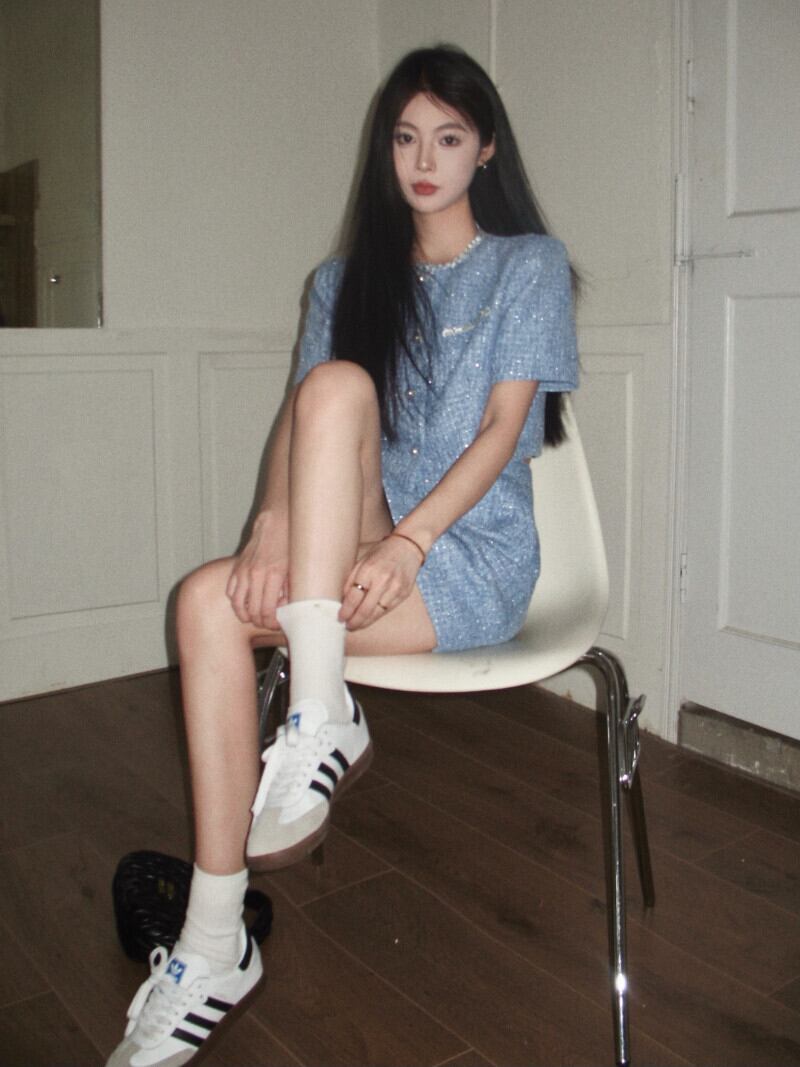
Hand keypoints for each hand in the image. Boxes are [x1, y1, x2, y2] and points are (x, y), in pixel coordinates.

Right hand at [226, 511, 288, 628]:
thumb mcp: (296, 567)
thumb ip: (292, 589)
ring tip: (254, 618)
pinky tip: (245, 603)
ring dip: (245, 615)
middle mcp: (256, 574)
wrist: (276, 521)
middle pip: (252, 611)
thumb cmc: (289, 542)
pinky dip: (236, 600)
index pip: (268, 611)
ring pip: (236, 604)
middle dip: (260, 622)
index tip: (277, 624)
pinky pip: (230, 591)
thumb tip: (287, 608)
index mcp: (274, 575)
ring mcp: (243, 571)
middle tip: (268, 623)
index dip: (272, 623)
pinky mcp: (237, 567)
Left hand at [340, 535, 422, 629]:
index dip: (345, 611)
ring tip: (356, 625)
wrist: (408, 547)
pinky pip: (387, 610)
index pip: (354, 597)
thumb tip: (342, 601)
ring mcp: (395, 589)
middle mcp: (383, 580)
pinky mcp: (404, 594)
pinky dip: (376, 616)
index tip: (340, 617)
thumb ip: (351, 580)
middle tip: (347, 626)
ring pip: (377, 613)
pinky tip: (369, 618)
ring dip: (365, 622)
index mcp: (369, 570)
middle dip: (354, 621)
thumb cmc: (381, 553)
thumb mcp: (362, 561)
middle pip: (365, 609)